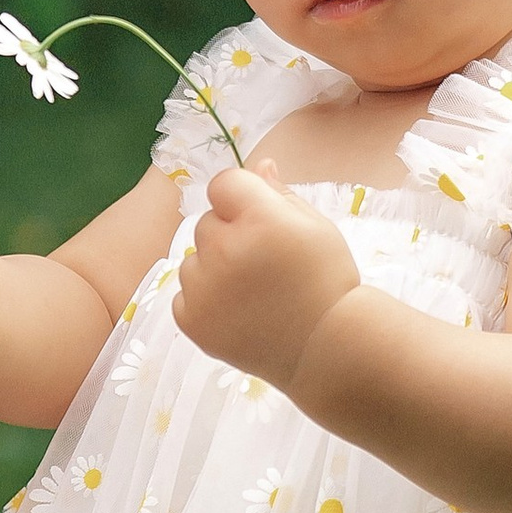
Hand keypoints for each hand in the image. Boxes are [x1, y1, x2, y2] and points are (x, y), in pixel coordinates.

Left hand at [173, 159, 362, 388]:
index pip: (223, 183)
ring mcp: (204, 287)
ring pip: (194, 259)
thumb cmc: (326, 281)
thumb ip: (280, 193)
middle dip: (229, 235)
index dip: (241, 199)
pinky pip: (185, 294)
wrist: (325, 348)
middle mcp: (225, 249)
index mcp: (260, 219)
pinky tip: (238, 313)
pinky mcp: (191, 319)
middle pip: (207, 222)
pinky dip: (205, 301)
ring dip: (214, 268)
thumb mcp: (316, 227)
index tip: (259, 220)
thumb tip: (259, 165)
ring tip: (252, 293)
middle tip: (264, 264)